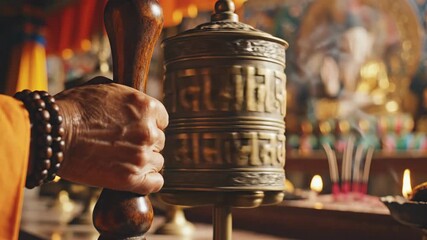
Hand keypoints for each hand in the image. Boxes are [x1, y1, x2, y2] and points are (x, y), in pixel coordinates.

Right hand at [54, 77, 167, 194]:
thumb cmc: (73, 108)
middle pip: (159, 142)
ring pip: (157, 162)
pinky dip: (148, 182)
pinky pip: (155, 183)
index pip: (162, 120)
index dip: (148, 125)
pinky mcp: (132, 179)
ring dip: (144, 163)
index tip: (136, 130)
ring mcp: (142, 155)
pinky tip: (137, 179)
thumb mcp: (104, 88)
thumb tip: (133, 99)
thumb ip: (127, 95)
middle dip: (144, 143)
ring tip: (124, 162)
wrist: (52, 134)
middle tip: (124, 146)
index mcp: (146, 106)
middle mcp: (149, 130)